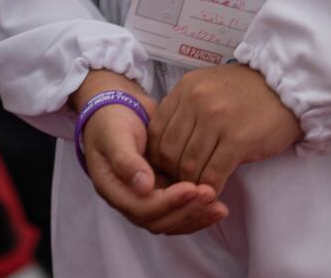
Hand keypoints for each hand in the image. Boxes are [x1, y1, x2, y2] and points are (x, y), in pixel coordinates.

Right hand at [72, 69, 227, 235]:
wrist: (117, 109)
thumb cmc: (111, 121)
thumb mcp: (114, 136)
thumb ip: (126, 160)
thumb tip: (144, 187)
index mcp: (115, 190)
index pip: (143, 208)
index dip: (168, 202)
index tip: (191, 188)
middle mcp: (131, 199)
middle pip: (160, 220)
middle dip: (187, 211)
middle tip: (210, 194)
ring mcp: (147, 196)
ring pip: (172, 219)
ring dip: (195, 214)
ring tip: (219, 206)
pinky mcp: (162, 188)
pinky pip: (180, 208)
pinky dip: (197, 209)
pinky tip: (216, 202)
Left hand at [148, 63, 300, 195]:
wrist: (285, 88)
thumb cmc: (246, 92)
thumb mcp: (208, 87)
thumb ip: (184, 109)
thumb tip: (162, 147)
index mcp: (186, 87)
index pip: (155, 131)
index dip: (156, 157)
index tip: (166, 170)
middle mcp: (197, 100)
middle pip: (168, 151)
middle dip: (172, 174)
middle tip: (183, 184)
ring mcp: (217, 119)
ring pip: (188, 166)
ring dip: (192, 184)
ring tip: (199, 190)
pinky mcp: (238, 139)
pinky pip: (213, 174)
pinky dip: (210, 189)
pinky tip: (214, 192)